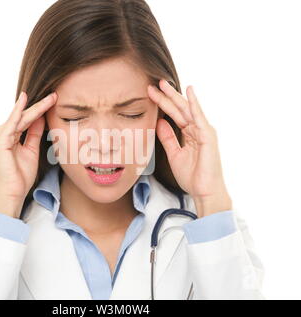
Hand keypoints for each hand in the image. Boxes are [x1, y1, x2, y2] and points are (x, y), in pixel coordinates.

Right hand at [0, 91, 57, 216]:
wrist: (12, 192)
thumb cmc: (20, 175)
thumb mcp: (31, 150)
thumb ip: (34, 133)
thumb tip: (41, 117)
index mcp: (8, 135)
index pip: (26, 119)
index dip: (40, 109)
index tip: (54, 100)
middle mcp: (1, 133)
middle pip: (24, 116)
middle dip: (40, 105)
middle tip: (55, 94)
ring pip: (22, 117)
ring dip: (36, 107)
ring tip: (51, 98)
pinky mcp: (0, 140)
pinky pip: (13, 122)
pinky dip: (19, 111)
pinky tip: (25, 99)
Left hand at [147, 79, 231, 216]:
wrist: (204, 191)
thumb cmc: (193, 176)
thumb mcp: (174, 154)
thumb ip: (168, 138)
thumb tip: (159, 122)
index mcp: (190, 134)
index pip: (175, 115)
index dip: (163, 104)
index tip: (150, 94)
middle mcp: (198, 130)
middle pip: (180, 109)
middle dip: (167, 96)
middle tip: (154, 83)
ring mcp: (204, 131)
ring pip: (186, 110)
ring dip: (175, 96)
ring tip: (163, 84)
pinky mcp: (208, 136)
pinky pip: (199, 117)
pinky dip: (194, 104)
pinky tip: (188, 91)